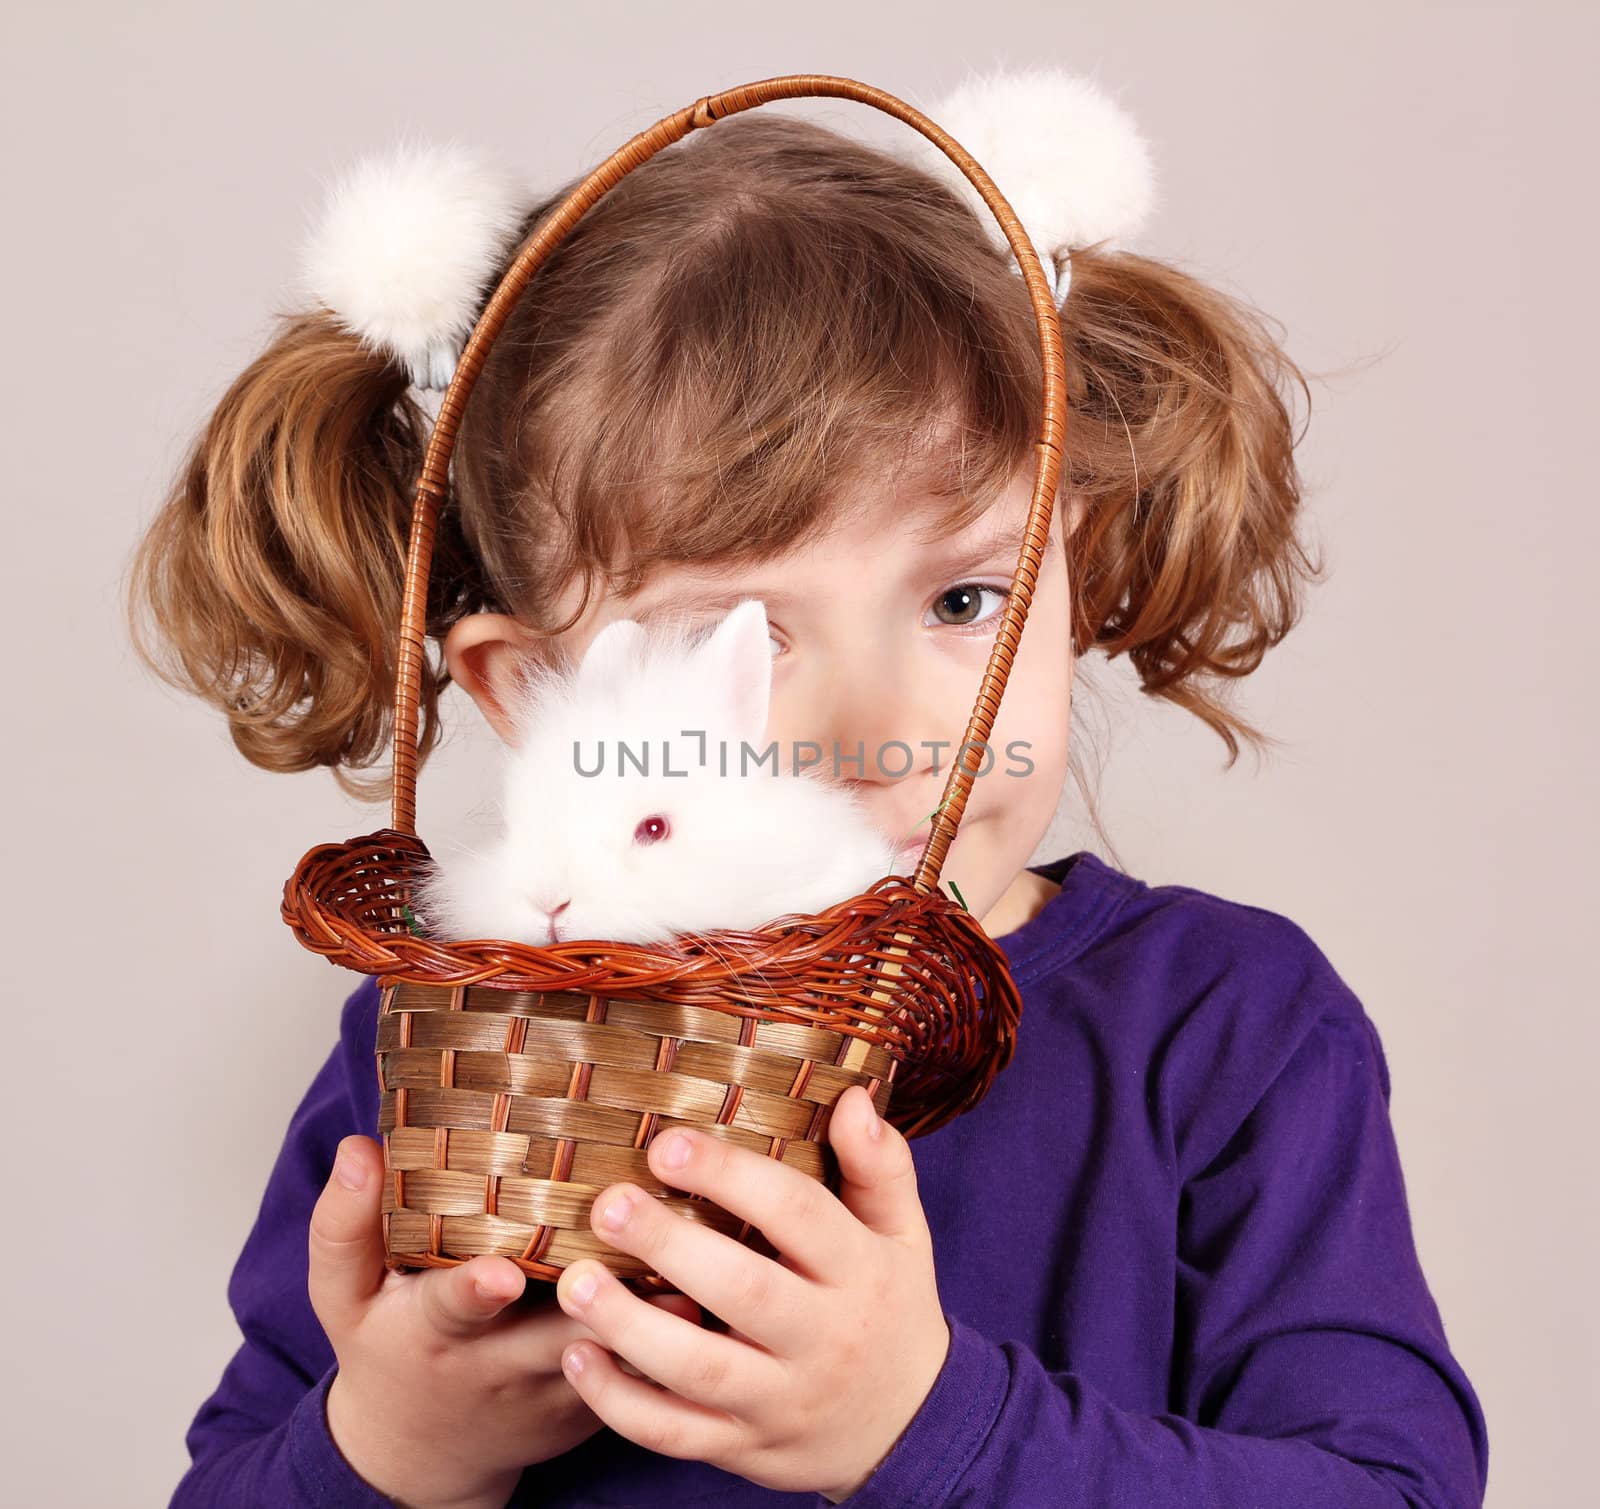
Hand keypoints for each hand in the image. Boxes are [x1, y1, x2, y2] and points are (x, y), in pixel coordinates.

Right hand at [309, 1134, 703, 1508]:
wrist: (426, 1455)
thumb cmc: (387, 1348)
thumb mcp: (343, 1295)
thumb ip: (344, 1224)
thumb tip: (360, 1146)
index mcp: (436, 1333)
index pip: (456, 1311)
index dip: (479, 1292)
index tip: (504, 1273)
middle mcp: (503, 1365)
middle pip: (561, 1327)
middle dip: (604, 1287)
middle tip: (649, 1230)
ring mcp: (561, 1388)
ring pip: (620, 1345)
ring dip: (662, 1303)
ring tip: (708, 1240)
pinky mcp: (603, 1399)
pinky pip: (648, 1360)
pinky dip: (682, 1320)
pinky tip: (726, 1264)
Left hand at [552, 1087, 950, 1502]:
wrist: (906, 1428)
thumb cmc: (889, 1306)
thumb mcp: (903, 1233)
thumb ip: (879, 1165)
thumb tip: (850, 1099)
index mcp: (859, 1271)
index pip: (798, 1214)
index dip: (733, 1176)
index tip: (668, 1144)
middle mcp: (822, 1337)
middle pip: (745, 1292)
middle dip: (670, 1248)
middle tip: (608, 1205)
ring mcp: (780, 1400)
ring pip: (701, 1370)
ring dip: (630, 1328)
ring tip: (575, 1283)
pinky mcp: (743, 1446)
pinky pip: (676, 1434)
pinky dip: (620, 1404)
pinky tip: (577, 1356)